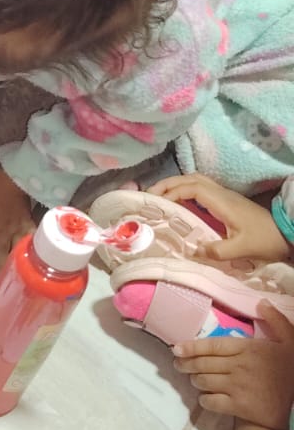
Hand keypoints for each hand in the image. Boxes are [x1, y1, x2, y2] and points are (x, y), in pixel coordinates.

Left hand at [0, 169, 34, 276]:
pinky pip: (31, 240)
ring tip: (16, 278)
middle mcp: (4, 229)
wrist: (18, 176)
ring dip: (15, 264)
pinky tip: (35, 262)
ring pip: (16, 249)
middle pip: (0, 252)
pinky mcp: (28, 224)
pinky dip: (32, 250)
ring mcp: (18, 227)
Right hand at [152, 174, 288, 262]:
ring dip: (176, 184)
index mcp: (222, 202)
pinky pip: (200, 188)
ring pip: (196, 180)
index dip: (172, 192)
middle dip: (168, 183)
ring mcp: (224, 195)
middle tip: (149, 194)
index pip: (191, 188)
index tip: (156, 202)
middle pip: (190, 178)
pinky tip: (178, 202)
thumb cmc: (264, 240)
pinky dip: (185, 190)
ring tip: (160, 196)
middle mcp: (221, 193)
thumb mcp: (240, 249)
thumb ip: (215, 251)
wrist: (285, 232)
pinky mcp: (226, 201)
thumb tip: (192, 250)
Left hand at [173, 301, 293, 429]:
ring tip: (194, 379)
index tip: (176, 349)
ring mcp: (238, 387)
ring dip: (195, 380)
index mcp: (248, 348)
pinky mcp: (238, 407)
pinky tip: (206, 397)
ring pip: (203, 381)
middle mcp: (239, 366)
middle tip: (179, 364)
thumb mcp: (290, 342)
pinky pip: (211, 402)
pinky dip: (204, 400)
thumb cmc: (292, 372)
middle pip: (203, 363)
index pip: (212, 345)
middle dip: (186, 364)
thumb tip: (261, 302)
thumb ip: (275, 321)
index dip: (191, 347)